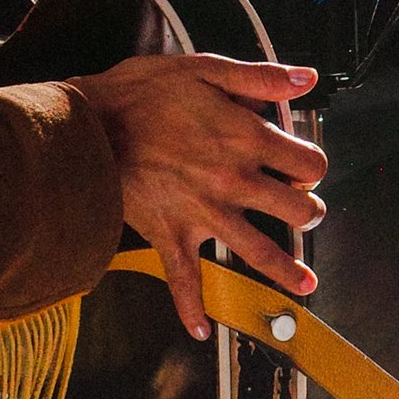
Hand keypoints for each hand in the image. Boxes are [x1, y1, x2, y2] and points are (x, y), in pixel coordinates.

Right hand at [72, 55, 326, 336]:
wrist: (85, 126)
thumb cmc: (139, 94)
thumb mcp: (203, 68)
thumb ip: (260, 76)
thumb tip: (306, 79)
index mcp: (246, 139)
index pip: (307, 162)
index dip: (313, 164)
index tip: (305, 166)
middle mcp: (233, 181)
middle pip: (295, 209)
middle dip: (309, 212)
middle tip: (307, 213)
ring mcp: (203, 213)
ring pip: (258, 251)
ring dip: (286, 270)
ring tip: (306, 285)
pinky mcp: (170, 234)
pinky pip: (184, 280)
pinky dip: (192, 309)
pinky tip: (203, 330)